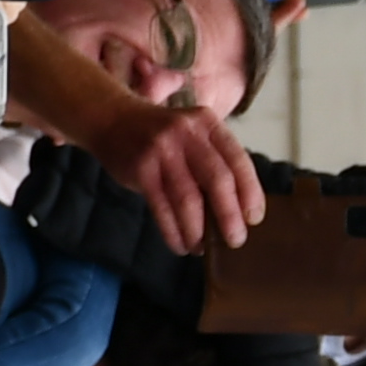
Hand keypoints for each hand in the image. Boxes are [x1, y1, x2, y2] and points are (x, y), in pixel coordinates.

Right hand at [88, 95, 264, 252]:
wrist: (112, 118)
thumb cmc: (162, 137)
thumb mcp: (193, 135)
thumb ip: (214, 162)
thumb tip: (239, 212)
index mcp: (208, 124)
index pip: (239, 161)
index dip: (251, 193)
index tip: (254, 219)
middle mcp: (187, 133)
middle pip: (218, 180)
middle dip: (229, 216)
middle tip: (235, 240)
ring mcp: (162, 149)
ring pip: (188, 198)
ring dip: (198, 230)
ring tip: (202, 248)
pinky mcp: (140, 167)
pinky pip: (162, 207)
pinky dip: (173, 232)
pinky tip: (180, 245)